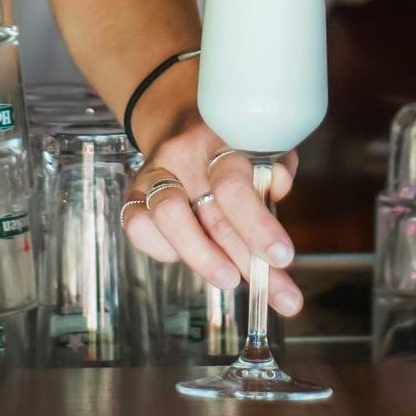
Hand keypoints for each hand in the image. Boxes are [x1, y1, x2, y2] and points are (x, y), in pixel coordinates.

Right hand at [122, 122, 303, 316]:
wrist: (181, 123)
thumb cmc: (231, 143)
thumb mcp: (261, 146)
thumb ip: (276, 166)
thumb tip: (278, 188)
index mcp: (219, 138)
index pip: (232, 184)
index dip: (257, 224)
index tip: (282, 256)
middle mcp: (182, 154)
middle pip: (209, 212)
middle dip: (246, 260)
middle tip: (279, 292)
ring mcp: (154, 174)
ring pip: (168, 218)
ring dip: (203, 257)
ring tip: (230, 279)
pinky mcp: (134, 194)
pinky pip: (139, 228)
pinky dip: (162, 250)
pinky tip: (187, 257)